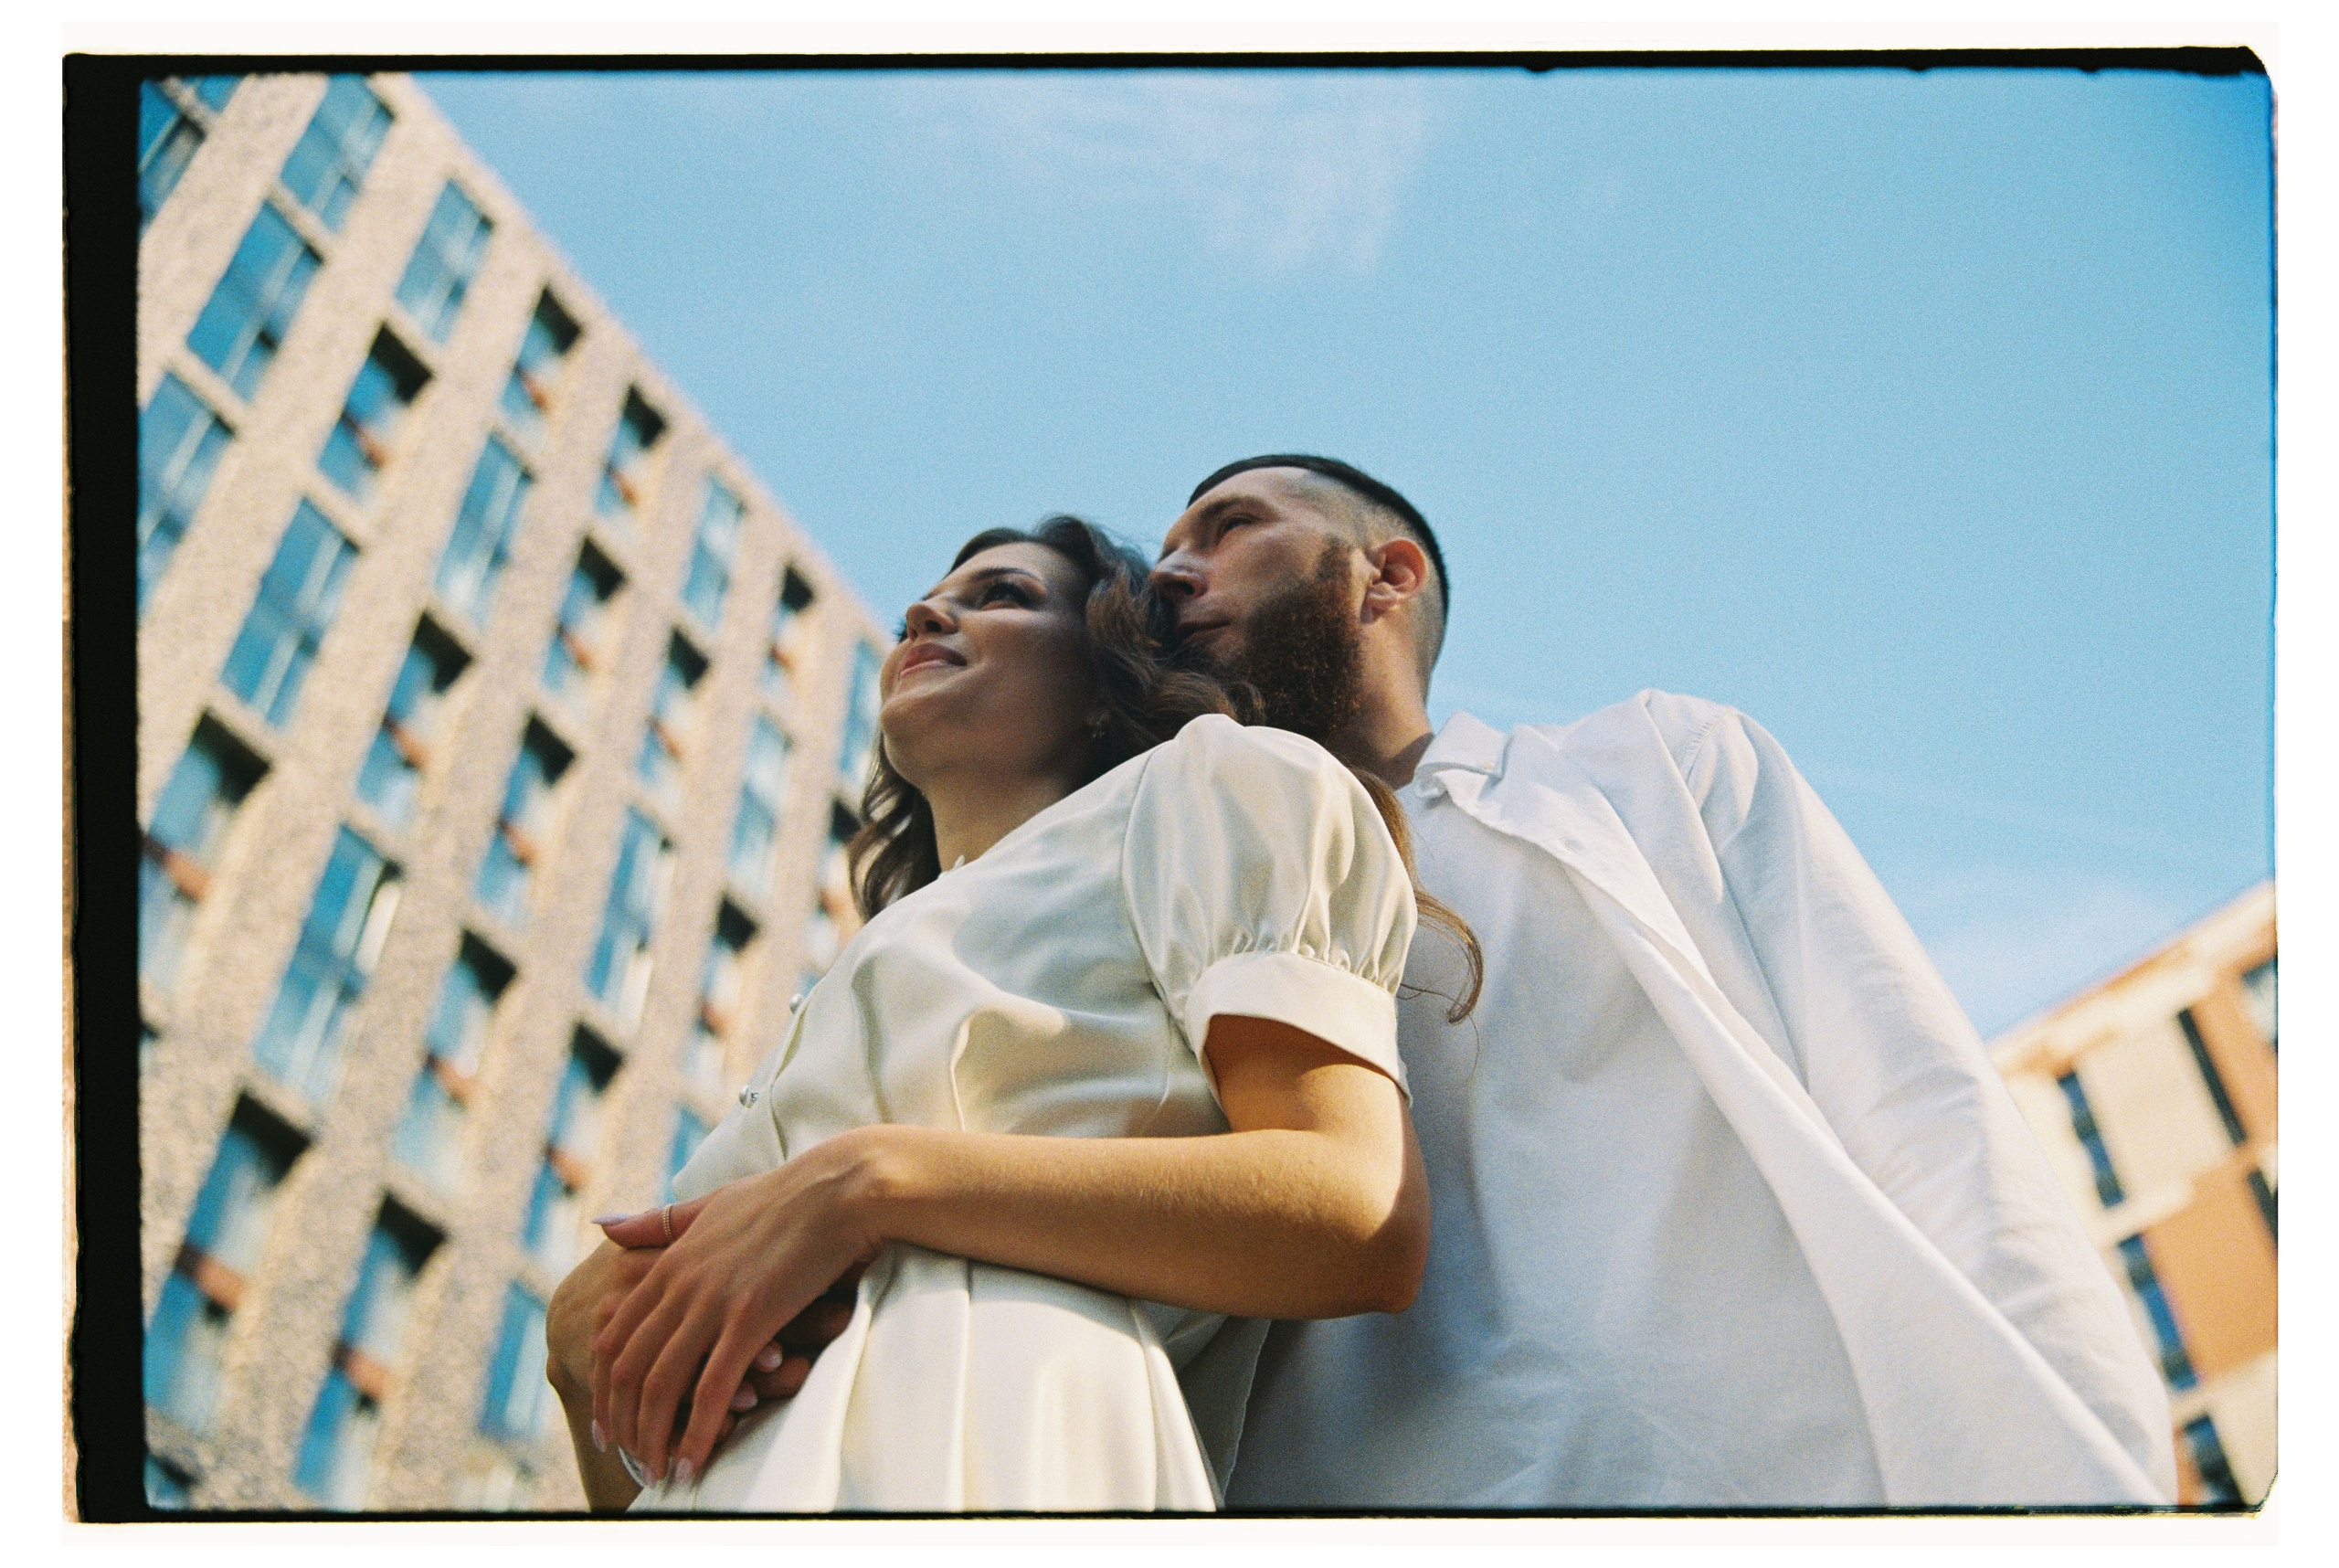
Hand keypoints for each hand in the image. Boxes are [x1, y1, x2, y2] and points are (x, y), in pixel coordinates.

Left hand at [590, 1134, 890, 1484]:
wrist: (839, 1189)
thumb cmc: (785, 1195)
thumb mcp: (710, 1203)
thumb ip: (658, 1223)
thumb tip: (601, 1225)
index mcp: (670, 1261)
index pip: (614, 1337)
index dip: (604, 1387)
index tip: (608, 1423)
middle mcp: (681, 1284)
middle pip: (628, 1369)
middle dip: (623, 1423)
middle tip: (629, 1459)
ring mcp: (713, 1301)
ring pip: (662, 1385)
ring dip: (654, 1437)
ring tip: (659, 1473)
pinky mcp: (751, 1317)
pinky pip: (713, 1388)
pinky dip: (698, 1431)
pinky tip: (695, 1461)